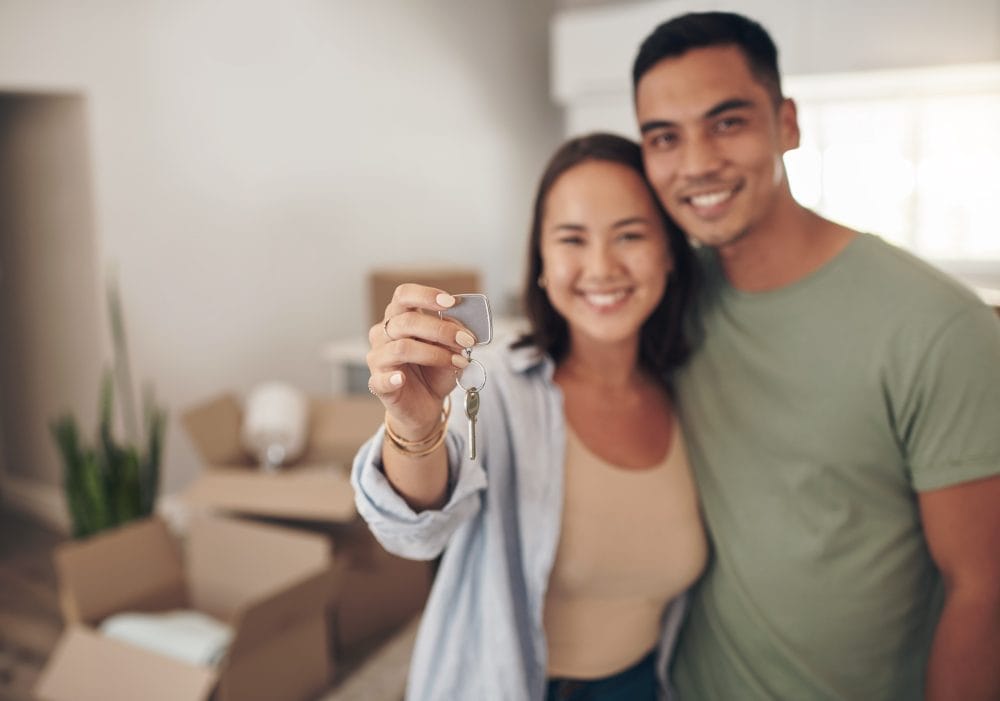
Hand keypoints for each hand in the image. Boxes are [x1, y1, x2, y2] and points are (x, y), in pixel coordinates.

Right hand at [367, 284, 474, 439]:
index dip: (426, 295)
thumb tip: (461, 324)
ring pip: (402, 347)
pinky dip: (392, 378)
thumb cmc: (435, 371)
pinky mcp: (377, 384)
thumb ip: (453, 334)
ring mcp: (378, 358)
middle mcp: (383, 334)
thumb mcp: (450, 349)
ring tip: (459, 362)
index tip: (451, 303)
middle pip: (406, 321)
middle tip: (466, 339)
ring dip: (435, 354)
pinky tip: (402, 378)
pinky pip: (382, 379)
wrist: (425, 405)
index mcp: (400, 318)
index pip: (404, 295)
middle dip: (441, 329)